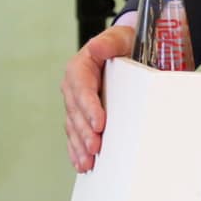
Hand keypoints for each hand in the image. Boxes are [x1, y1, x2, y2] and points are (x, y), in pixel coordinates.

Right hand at [63, 17, 134, 172]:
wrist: (127, 51)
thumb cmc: (124, 44)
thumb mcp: (121, 38)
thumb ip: (110, 42)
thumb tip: (97, 47)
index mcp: (80, 67)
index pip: (82, 88)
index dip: (89, 107)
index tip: (99, 123)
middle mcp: (74, 87)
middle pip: (76, 112)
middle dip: (85, 132)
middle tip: (96, 147)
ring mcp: (76, 103)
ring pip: (74, 127)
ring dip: (79, 146)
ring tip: (88, 162)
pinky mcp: (81, 116)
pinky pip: (75, 134)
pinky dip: (77, 150)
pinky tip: (81, 163)